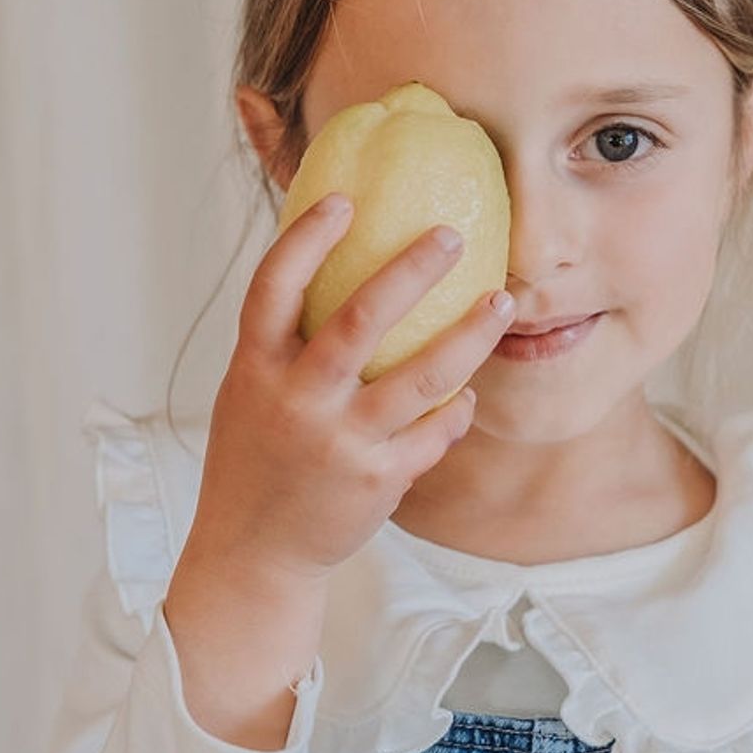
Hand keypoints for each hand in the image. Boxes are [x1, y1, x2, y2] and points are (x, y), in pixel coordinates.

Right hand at [185, 192, 516, 586]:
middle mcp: (297, 400)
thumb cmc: (256, 458)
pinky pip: (435, 431)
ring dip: (471, 335)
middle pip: (361, 319)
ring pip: (422, 377)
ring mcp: (340, 442)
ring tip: (502, 302)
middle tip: (453, 236)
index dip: (307, 237)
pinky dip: (457, 408)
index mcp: (256, 368)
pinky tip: (470, 393)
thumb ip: (287, 343)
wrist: (253, 552)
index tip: (345, 199)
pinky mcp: (378, 480)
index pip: (274, 286)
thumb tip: (337, 273)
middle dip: (413, 270)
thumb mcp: (251, 392)